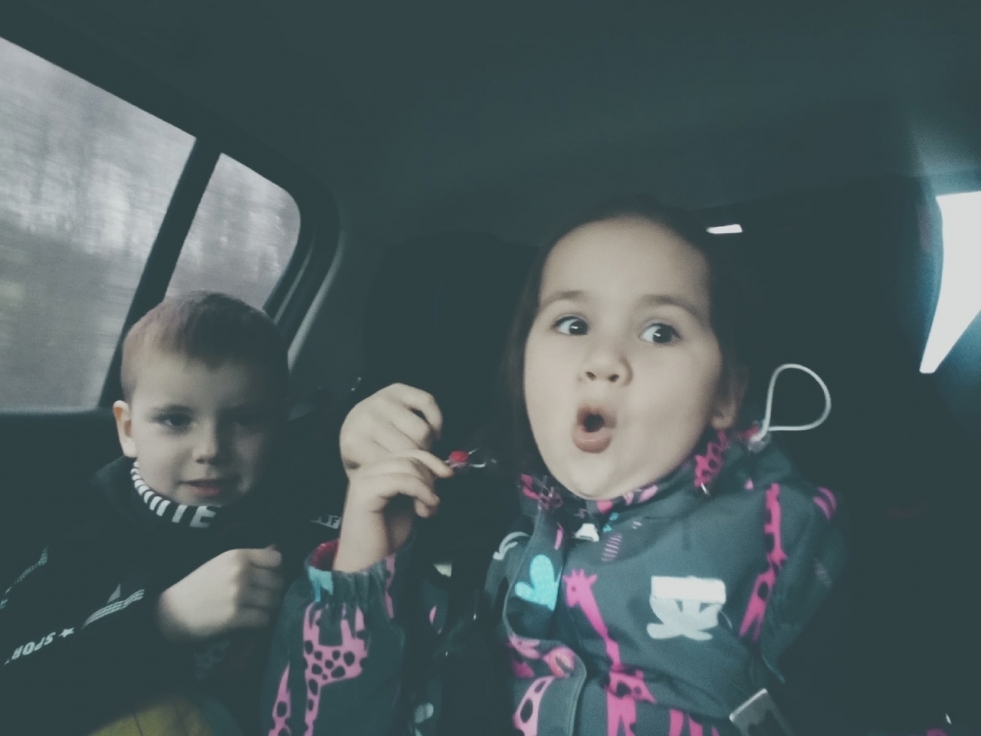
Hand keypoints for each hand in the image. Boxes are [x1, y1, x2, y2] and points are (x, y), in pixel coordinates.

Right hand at [155, 547, 284, 642]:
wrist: (171, 612)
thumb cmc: (197, 586)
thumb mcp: (221, 563)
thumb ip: (249, 558)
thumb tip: (277, 548)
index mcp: (237, 556)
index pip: (276, 560)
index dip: (275, 571)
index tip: (266, 580)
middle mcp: (240, 572)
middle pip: (278, 582)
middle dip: (273, 592)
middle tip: (262, 599)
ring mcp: (239, 594)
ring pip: (274, 601)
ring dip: (268, 608)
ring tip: (255, 611)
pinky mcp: (235, 617)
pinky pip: (264, 619)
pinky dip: (261, 623)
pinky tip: (250, 622)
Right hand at [333, 450, 451, 572]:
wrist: (368, 564)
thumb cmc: (387, 537)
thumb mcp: (409, 503)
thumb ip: (419, 484)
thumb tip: (442, 469)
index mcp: (378, 469)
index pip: (409, 451)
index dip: (432, 460)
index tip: (449, 475)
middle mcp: (368, 469)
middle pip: (410, 456)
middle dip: (430, 477)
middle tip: (434, 503)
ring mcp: (364, 479)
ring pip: (407, 466)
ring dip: (426, 488)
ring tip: (428, 511)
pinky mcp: (364, 492)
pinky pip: (401, 480)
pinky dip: (420, 492)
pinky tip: (424, 510)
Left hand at [339, 384, 442, 476]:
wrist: (352, 427)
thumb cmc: (363, 456)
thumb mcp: (367, 476)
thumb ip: (389, 486)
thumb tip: (424, 503)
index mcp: (353, 443)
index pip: (395, 466)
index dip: (411, 477)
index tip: (417, 482)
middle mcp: (365, 418)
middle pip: (412, 449)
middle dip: (421, 461)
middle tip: (421, 465)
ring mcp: (381, 400)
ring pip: (422, 430)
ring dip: (428, 443)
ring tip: (422, 449)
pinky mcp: (397, 388)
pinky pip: (428, 403)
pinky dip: (436, 420)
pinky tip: (432, 432)